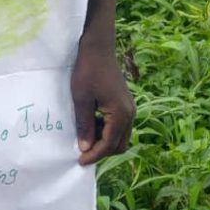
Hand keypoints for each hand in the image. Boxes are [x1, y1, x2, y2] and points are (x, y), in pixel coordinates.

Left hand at [71, 48, 134, 165]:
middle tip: (82, 152)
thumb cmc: (88, 71)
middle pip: (119, 145)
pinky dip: (107, 131)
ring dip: (105, 141)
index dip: (94, 155)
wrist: (98, 48)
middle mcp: (130, 113)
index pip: (109, 145)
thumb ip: (84, 124)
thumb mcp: (81, 99)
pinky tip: (92, 124)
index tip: (79, 161)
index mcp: (121, 114)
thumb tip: (85, 148)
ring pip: (121, 136)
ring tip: (85, 137)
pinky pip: (120, 126)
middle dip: (102, 151)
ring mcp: (129, 108)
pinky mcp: (125, 103)